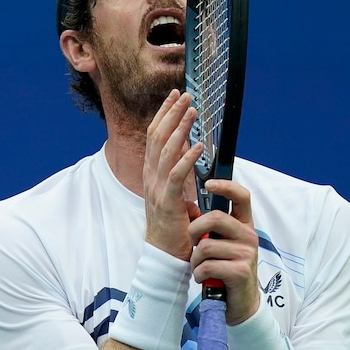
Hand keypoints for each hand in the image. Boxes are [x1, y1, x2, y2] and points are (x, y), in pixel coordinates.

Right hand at [143, 90, 203, 260]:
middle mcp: (151, 177)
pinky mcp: (167, 202)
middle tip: (184, 94)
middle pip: (158, 137)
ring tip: (193, 111)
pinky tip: (199, 145)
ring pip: (166, 151)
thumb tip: (192, 154)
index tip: (174, 97)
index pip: (155, 137)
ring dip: (180, 128)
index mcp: (152, 173)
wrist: (164, 255)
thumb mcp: (174, 194)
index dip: (164, 115)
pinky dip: (187, 158)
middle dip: (171, 113)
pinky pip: (176, 176)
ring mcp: (157, 189)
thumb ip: (179, 174)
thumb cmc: (173, 226)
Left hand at [188, 179, 260, 324]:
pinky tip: (204, 278)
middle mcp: (249, 236)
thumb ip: (213, 227)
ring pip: (205, 246)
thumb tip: (190, 205)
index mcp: (244, 225)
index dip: (226, 186)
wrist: (239, 303)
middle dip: (194, 231)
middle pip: (214, 218)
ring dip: (195, 260)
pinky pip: (207, 265)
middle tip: (193, 244)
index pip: (241, 196)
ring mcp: (247, 253)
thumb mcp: (222, 244)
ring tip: (200, 267)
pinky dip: (199, 274)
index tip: (208, 183)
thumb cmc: (225, 270)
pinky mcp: (240, 271)